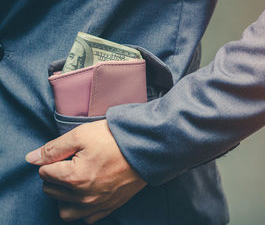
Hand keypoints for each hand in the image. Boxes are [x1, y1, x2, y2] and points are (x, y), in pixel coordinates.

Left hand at [25, 120, 146, 223]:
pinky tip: (87, 193)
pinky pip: (86, 219)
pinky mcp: (109, 207)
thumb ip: (53, 148)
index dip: (54, 159)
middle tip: (72, 162)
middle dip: (56, 176)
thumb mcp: (81, 135)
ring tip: (75, 180)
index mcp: (74, 177)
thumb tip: (30, 159)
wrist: (146, 147)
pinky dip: (81, 209)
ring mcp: (97, 205)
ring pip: (64, 210)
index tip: (69, 152)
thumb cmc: (114, 139)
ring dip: (63, 196)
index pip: (44, 172)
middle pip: (51, 190)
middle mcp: (83, 196)